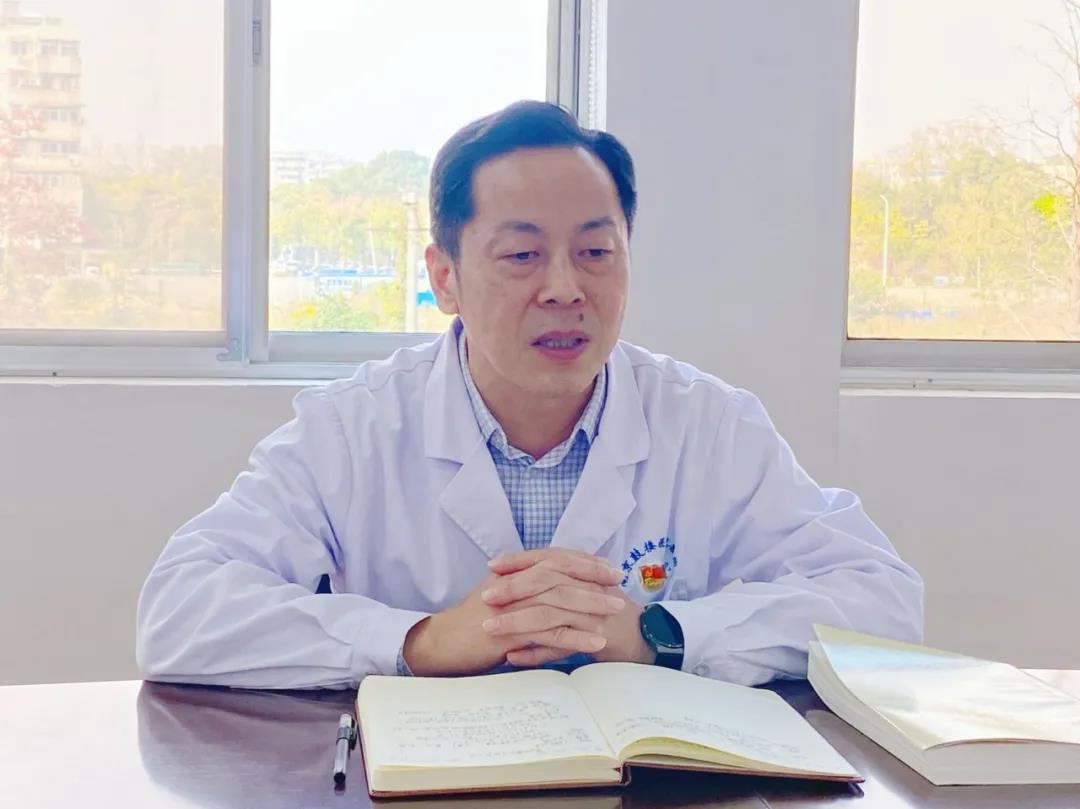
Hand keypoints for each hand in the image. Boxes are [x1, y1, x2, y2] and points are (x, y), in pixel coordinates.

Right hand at [402, 550, 625, 675]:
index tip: (609, 568)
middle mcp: (512, 583)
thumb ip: (525, 589)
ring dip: (591, 606)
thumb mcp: (500, 598)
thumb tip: (557, 585)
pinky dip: (575, 636)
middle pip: (560, 574)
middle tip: (619, 586)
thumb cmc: (473, 624)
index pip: (554, 558)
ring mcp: (510, 607)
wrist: (442, 643)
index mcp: (512, 573)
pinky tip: (595, 642)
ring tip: (615, 613)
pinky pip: (548, 632)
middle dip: (593, 580)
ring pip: (558, 600)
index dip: (583, 562)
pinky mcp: (508, 632)